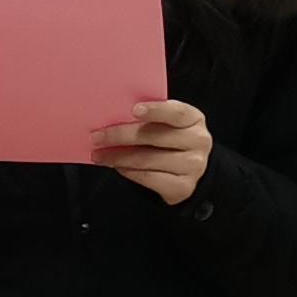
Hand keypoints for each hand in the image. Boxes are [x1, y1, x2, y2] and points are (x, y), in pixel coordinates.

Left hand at [94, 99, 210, 205]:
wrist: (190, 169)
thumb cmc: (172, 140)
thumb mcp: (169, 124)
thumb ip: (150, 118)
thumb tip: (113, 115)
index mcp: (194, 119)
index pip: (176, 112)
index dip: (155, 110)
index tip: (133, 110)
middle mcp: (198, 141)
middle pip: (154, 136)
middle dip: (121, 135)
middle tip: (97, 136)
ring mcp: (193, 166)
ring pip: (147, 159)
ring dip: (118, 157)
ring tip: (100, 154)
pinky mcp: (183, 186)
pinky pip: (148, 178)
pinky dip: (128, 171)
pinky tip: (116, 166)